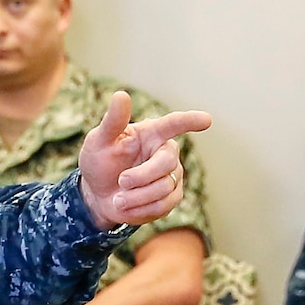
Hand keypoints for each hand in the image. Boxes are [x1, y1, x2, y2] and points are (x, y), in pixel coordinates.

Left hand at [77, 92, 212, 229]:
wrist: (98, 194)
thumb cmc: (99, 161)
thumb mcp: (99, 140)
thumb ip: (113, 121)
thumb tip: (121, 95)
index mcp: (151, 133)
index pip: (173, 124)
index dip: (189, 121)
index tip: (206, 120)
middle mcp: (166, 152)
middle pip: (166, 163)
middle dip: (141, 176)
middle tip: (120, 181)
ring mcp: (172, 175)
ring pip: (164, 189)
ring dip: (135, 196)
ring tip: (118, 198)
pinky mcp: (172, 197)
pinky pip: (162, 206)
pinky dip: (139, 209)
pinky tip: (126, 205)